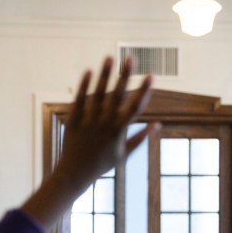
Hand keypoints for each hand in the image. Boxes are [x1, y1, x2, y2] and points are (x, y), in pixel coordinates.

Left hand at [22, 57, 155, 229]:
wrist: (74, 175)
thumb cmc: (101, 165)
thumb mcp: (124, 154)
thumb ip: (141, 138)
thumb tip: (158, 125)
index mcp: (119, 132)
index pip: (135, 108)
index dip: (144, 91)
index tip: (152, 75)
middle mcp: (104, 125)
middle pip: (117, 96)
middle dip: (125, 76)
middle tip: (131, 58)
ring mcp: (88, 122)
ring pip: (98, 94)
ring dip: (104, 74)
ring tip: (109, 57)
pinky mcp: (73, 121)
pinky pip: (79, 100)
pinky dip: (84, 85)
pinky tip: (89, 71)